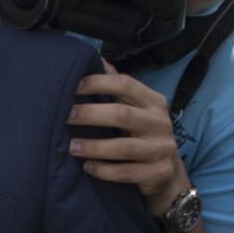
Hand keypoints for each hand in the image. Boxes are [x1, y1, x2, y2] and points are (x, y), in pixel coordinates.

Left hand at [66, 60, 187, 212]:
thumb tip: (94, 59)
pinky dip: (105, 170)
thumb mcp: (135, 109)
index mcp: (154, 101)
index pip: (126, 84)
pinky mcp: (159, 172)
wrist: (167, 173)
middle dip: (90, 114)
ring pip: (125, 147)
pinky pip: (128, 172)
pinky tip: (88, 167)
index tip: (73, 86)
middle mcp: (161, 123)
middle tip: (65, 116)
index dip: (98, 83)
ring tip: (70, 146)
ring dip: (94, 146)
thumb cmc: (142, 134)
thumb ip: (117, 88)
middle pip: (122, 114)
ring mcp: (162, 149)